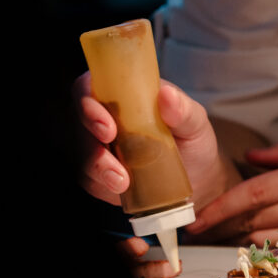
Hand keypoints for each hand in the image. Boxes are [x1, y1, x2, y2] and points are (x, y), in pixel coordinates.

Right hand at [72, 72, 235, 207]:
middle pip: (79, 122)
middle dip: (90, 143)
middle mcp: (105, 117)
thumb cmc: (193, 143)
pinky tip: (121, 190)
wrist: (198, 181)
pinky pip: (89, 179)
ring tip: (122, 183)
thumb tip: (167, 96)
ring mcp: (100, 146)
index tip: (107, 126)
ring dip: (97, 168)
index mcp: (123, 94)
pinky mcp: (99, 174)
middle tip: (113, 162)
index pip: (89, 87)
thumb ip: (183, 110)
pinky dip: (101, 185)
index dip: (88, 103)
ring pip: (81, 154)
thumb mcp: (195, 124)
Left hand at [185, 129, 277, 258]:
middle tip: (199, 230)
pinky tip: (259, 248)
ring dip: (243, 242)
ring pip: (271, 244)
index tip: (198, 217)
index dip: (221, 207)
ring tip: (222, 238)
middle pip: (256, 223)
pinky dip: (271, 252)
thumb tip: (253, 158)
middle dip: (223, 228)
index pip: (257, 193)